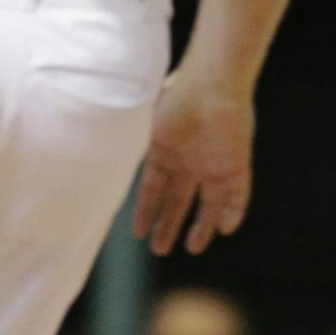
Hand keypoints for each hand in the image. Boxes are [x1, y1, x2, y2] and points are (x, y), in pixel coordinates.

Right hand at [133, 74, 254, 256]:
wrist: (211, 84)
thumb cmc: (174, 99)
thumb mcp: (142, 127)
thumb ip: (128, 149)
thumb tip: (96, 168)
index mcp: (164, 152)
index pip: (152, 190)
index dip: (145, 211)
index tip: (137, 233)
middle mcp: (189, 162)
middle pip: (178, 201)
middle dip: (168, 225)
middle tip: (160, 250)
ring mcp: (214, 164)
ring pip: (209, 203)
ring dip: (202, 226)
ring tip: (192, 248)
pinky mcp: (237, 163)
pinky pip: (239, 193)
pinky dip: (234, 211)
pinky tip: (225, 229)